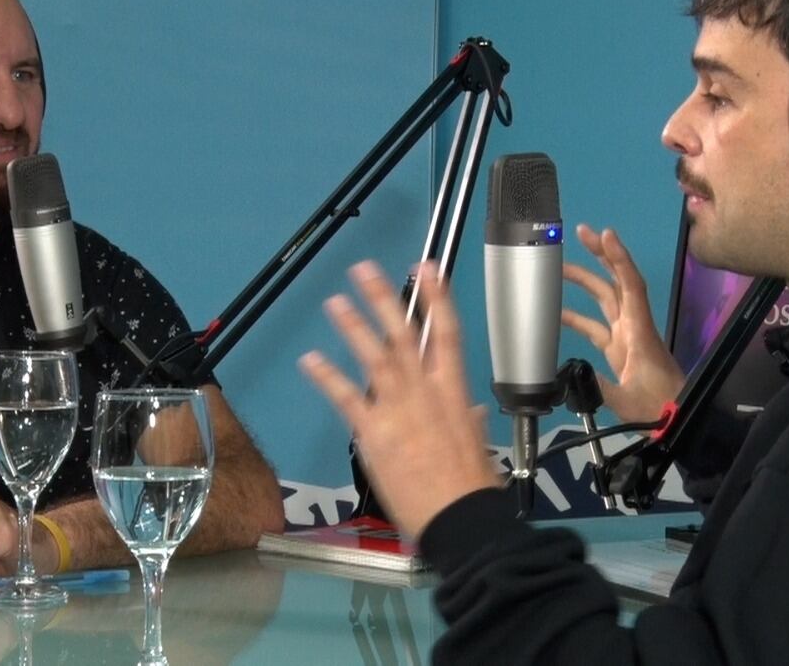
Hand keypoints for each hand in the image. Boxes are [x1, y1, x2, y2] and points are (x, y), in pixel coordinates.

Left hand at [299, 261, 498, 538]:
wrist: (459, 518)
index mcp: (454, 392)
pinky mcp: (374, 431)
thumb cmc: (472, 486)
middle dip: (383, 300)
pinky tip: (311, 360)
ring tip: (335, 302)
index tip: (425, 270)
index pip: (446, 334)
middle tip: (365, 271)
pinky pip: (346, 397)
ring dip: (353, 326)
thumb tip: (471, 411)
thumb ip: (469, 421)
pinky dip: (327, 376)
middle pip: (403, 335)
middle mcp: (425, 392)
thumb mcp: (477, 444)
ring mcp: (398, 409)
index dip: (436, 299)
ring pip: (374, 356)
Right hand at [561, 224, 684, 423]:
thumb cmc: (659, 408)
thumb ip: (597, 385)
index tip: (604, 235)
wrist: (678, 422)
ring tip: (559, 268)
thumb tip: (569, 374)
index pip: (629, 285)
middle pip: (617, 282)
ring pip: (605, 300)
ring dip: (585, 281)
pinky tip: (557, 313)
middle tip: (581, 233)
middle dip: (600, 256)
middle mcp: (633, 325)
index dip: (618, 258)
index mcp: (638, 331)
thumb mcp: (627, 399)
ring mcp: (626, 336)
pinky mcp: (619, 350)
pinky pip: (596, 327)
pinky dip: (577, 318)